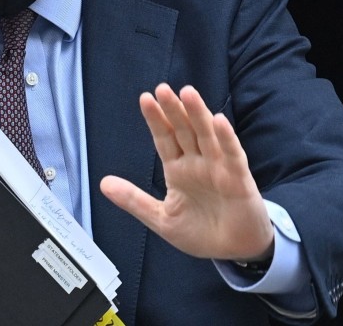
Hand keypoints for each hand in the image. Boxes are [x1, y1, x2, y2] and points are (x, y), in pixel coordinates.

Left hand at [100, 83, 272, 261]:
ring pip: (206, 135)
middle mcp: (197, 162)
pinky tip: (218, 121)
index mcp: (178, 169)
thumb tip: (103, 184)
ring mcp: (219, 167)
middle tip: (162, 89)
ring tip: (187, 94)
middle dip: (173, 110)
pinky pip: (232, 154)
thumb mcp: (161, 218)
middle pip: (184, 130)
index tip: (145, 99)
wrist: (234, 252)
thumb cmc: (201, 233)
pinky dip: (226, 138)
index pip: (164, 139)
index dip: (156, 120)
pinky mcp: (239, 178)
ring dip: (197, 114)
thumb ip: (134, 200)